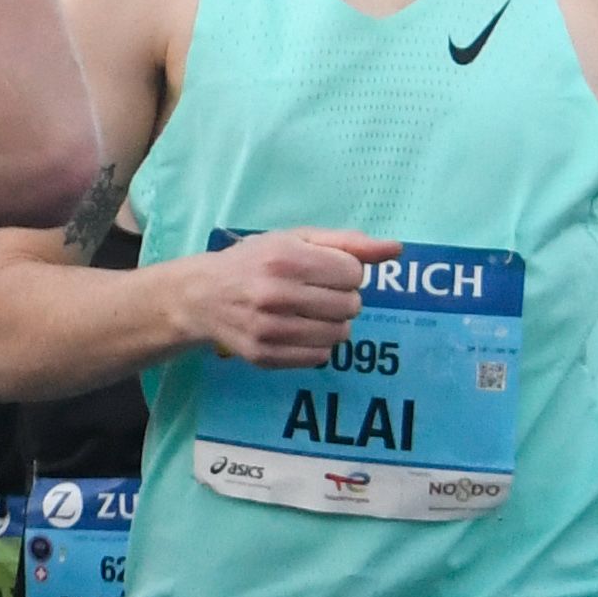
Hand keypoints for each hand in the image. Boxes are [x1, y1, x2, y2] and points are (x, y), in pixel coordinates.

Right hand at [175, 228, 389, 370]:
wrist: (202, 296)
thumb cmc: (255, 261)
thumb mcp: (295, 239)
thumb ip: (347, 243)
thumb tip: (395, 249)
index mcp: (286, 258)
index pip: (353, 273)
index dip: (345, 271)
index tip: (324, 271)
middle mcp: (277, 295)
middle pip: (351, 305)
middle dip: (341, 297)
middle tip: (316, 293)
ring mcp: (270, 330)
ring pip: (340, 334)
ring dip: (332, 323)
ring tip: (309, 312)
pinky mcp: (266, 357)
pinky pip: (320, 357)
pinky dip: (317, 344)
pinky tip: (298, 330)